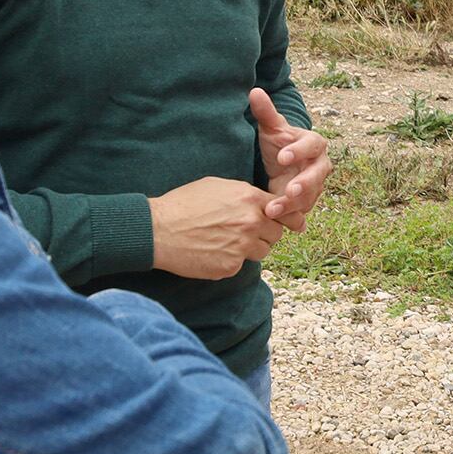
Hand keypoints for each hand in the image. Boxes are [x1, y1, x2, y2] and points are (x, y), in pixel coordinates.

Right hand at [150, 176, 282, 279]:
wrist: (157, 229)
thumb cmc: (184, 204)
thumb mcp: (218, 186)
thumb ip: (245, 195)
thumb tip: (263, 202)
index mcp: (250, 199)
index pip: (285, 210)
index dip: (287, 216)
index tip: (295, 223)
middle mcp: (251, 223)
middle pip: (276, 233)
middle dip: (265, 233)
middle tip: (244, 232)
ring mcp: (242, 246)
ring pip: (262, 251)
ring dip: (251, 248)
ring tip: (226, 241)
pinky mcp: (230, 266)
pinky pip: (240, 265)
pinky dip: (230, 261)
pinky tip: (212, 252)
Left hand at [250, 87, 329, 226]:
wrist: (281, 164)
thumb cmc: (278, 142)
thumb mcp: (270, 128)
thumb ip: (265, 112)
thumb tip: (254, 91)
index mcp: (314, 143)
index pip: (311, 145)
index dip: (298, 151)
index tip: (282, 156)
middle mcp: (320, 165)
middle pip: (317, 175)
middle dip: (304, 184)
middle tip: (289, 190)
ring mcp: (316, 186)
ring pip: (309, 197)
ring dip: (293, 205)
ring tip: (273, 210)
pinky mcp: (308, 202)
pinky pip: (302, 211)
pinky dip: (291, 217)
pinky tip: (278, 221)